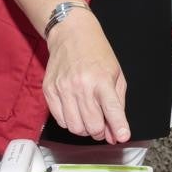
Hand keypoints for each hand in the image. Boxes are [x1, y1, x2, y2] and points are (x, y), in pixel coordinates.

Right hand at [42, 10, 129, 143]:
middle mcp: (82, 85)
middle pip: (92, 125)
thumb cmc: (96, 53)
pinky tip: (75, 111)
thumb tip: (116, 132)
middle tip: (102, 125)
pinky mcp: (49, 91)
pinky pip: (60, 120)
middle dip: (100, 131)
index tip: (123, 136)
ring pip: (75, 127)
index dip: (119, 127)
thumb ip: (118, 104)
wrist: (71, 34)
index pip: (112, 110)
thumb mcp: (116, 73)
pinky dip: (70, 122)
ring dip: (85, 129)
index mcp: (102, 80)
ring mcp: (63, 88)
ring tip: (89, 118)